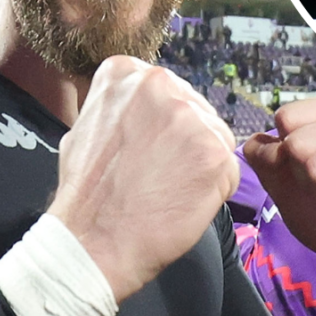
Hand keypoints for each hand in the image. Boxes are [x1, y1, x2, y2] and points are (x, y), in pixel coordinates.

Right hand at [47, 56, 239, 301]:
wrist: (93, 241)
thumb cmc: (87, 192)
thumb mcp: (88, 125)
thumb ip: (122, 105)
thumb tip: (147, 105)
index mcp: (127, 74)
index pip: (169, 92)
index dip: (163, 125)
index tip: (148, 146)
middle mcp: (160, 85)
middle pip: (197, 111)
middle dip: (186, 142)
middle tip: (158, 172)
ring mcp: (190, 117)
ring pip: (215, 138)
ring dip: (201, 165)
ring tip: (167, 188)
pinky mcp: (214, 152)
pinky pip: (228, 170)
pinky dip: (213, 190)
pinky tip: (182, 201)